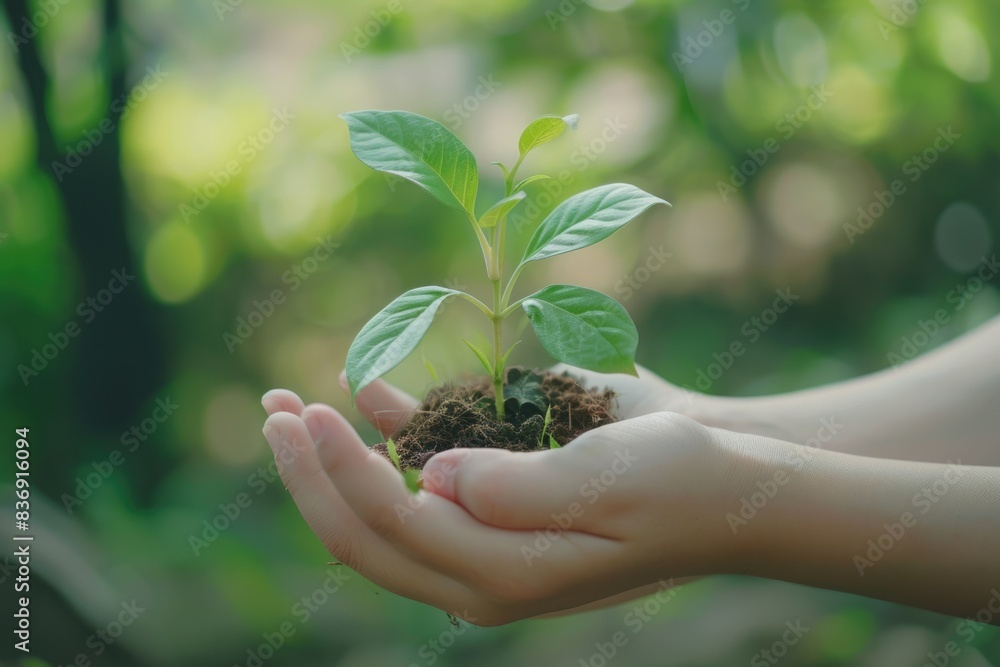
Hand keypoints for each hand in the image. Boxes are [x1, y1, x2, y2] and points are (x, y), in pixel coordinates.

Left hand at [260, 376, 758, 624]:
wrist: (727, 490)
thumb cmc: (677, 481)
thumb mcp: (604, 481)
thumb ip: (513, 487)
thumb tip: (430, 478)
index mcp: (502, 574)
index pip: (391, 523)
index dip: (338, 468)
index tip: (306, 410)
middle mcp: (480, 572)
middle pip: (364, 534)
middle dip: (309, 474)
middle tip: (271, 410)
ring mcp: (484, 546)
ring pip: (380, 518)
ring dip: (329, 465)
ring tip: (284, 407)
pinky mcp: (495, 513)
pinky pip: (421, 490)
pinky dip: (384, 447)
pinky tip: (362, 401)